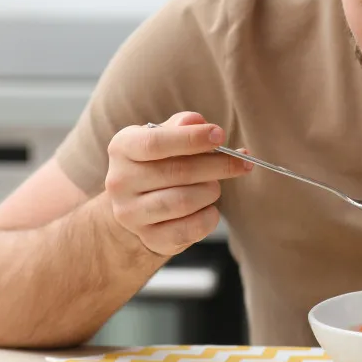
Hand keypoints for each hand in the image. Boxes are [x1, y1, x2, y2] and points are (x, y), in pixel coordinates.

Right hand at [103, 111, 251, 255]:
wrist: (137, 206)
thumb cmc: (159, 162)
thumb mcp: (165, 137)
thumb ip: (181, 127)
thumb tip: (197, 122)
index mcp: (122, 148)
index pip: (155, 143)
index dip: (191, 139)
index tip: (220, 135)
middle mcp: (120, 182)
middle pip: (178, 172)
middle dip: (218, 165)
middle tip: (242, 161)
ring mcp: (131, 214)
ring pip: (184, 202)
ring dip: (211, 191)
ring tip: (214, 185)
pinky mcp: (149, 239)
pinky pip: (189, 230)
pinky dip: (209, 217)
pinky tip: (210, 208)